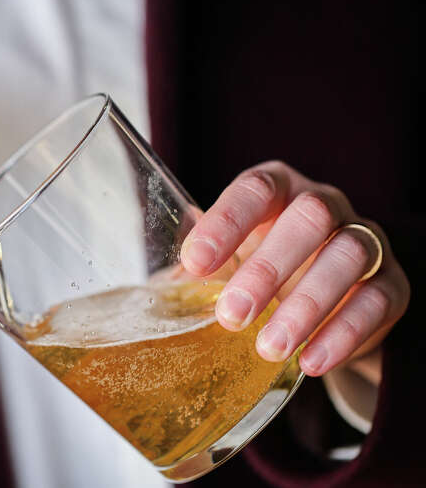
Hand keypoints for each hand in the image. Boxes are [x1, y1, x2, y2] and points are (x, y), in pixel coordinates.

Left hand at [180, 161, 409, 376]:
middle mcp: (325, 205)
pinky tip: (311, 362)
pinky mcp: (392, 284)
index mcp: (277, 189)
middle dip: (267, 268)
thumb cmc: (258, 269)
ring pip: (348, 257)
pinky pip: (377, 301)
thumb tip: (160, 295)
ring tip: (269, 347)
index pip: (255, 189)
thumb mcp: (226, 263)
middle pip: (309, 218)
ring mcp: (365, 240)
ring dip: (306, 306)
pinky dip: (343, 333)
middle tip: (231, 316)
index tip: (195, 263)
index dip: (226, 222)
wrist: (322, 305)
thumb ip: (196, 272)